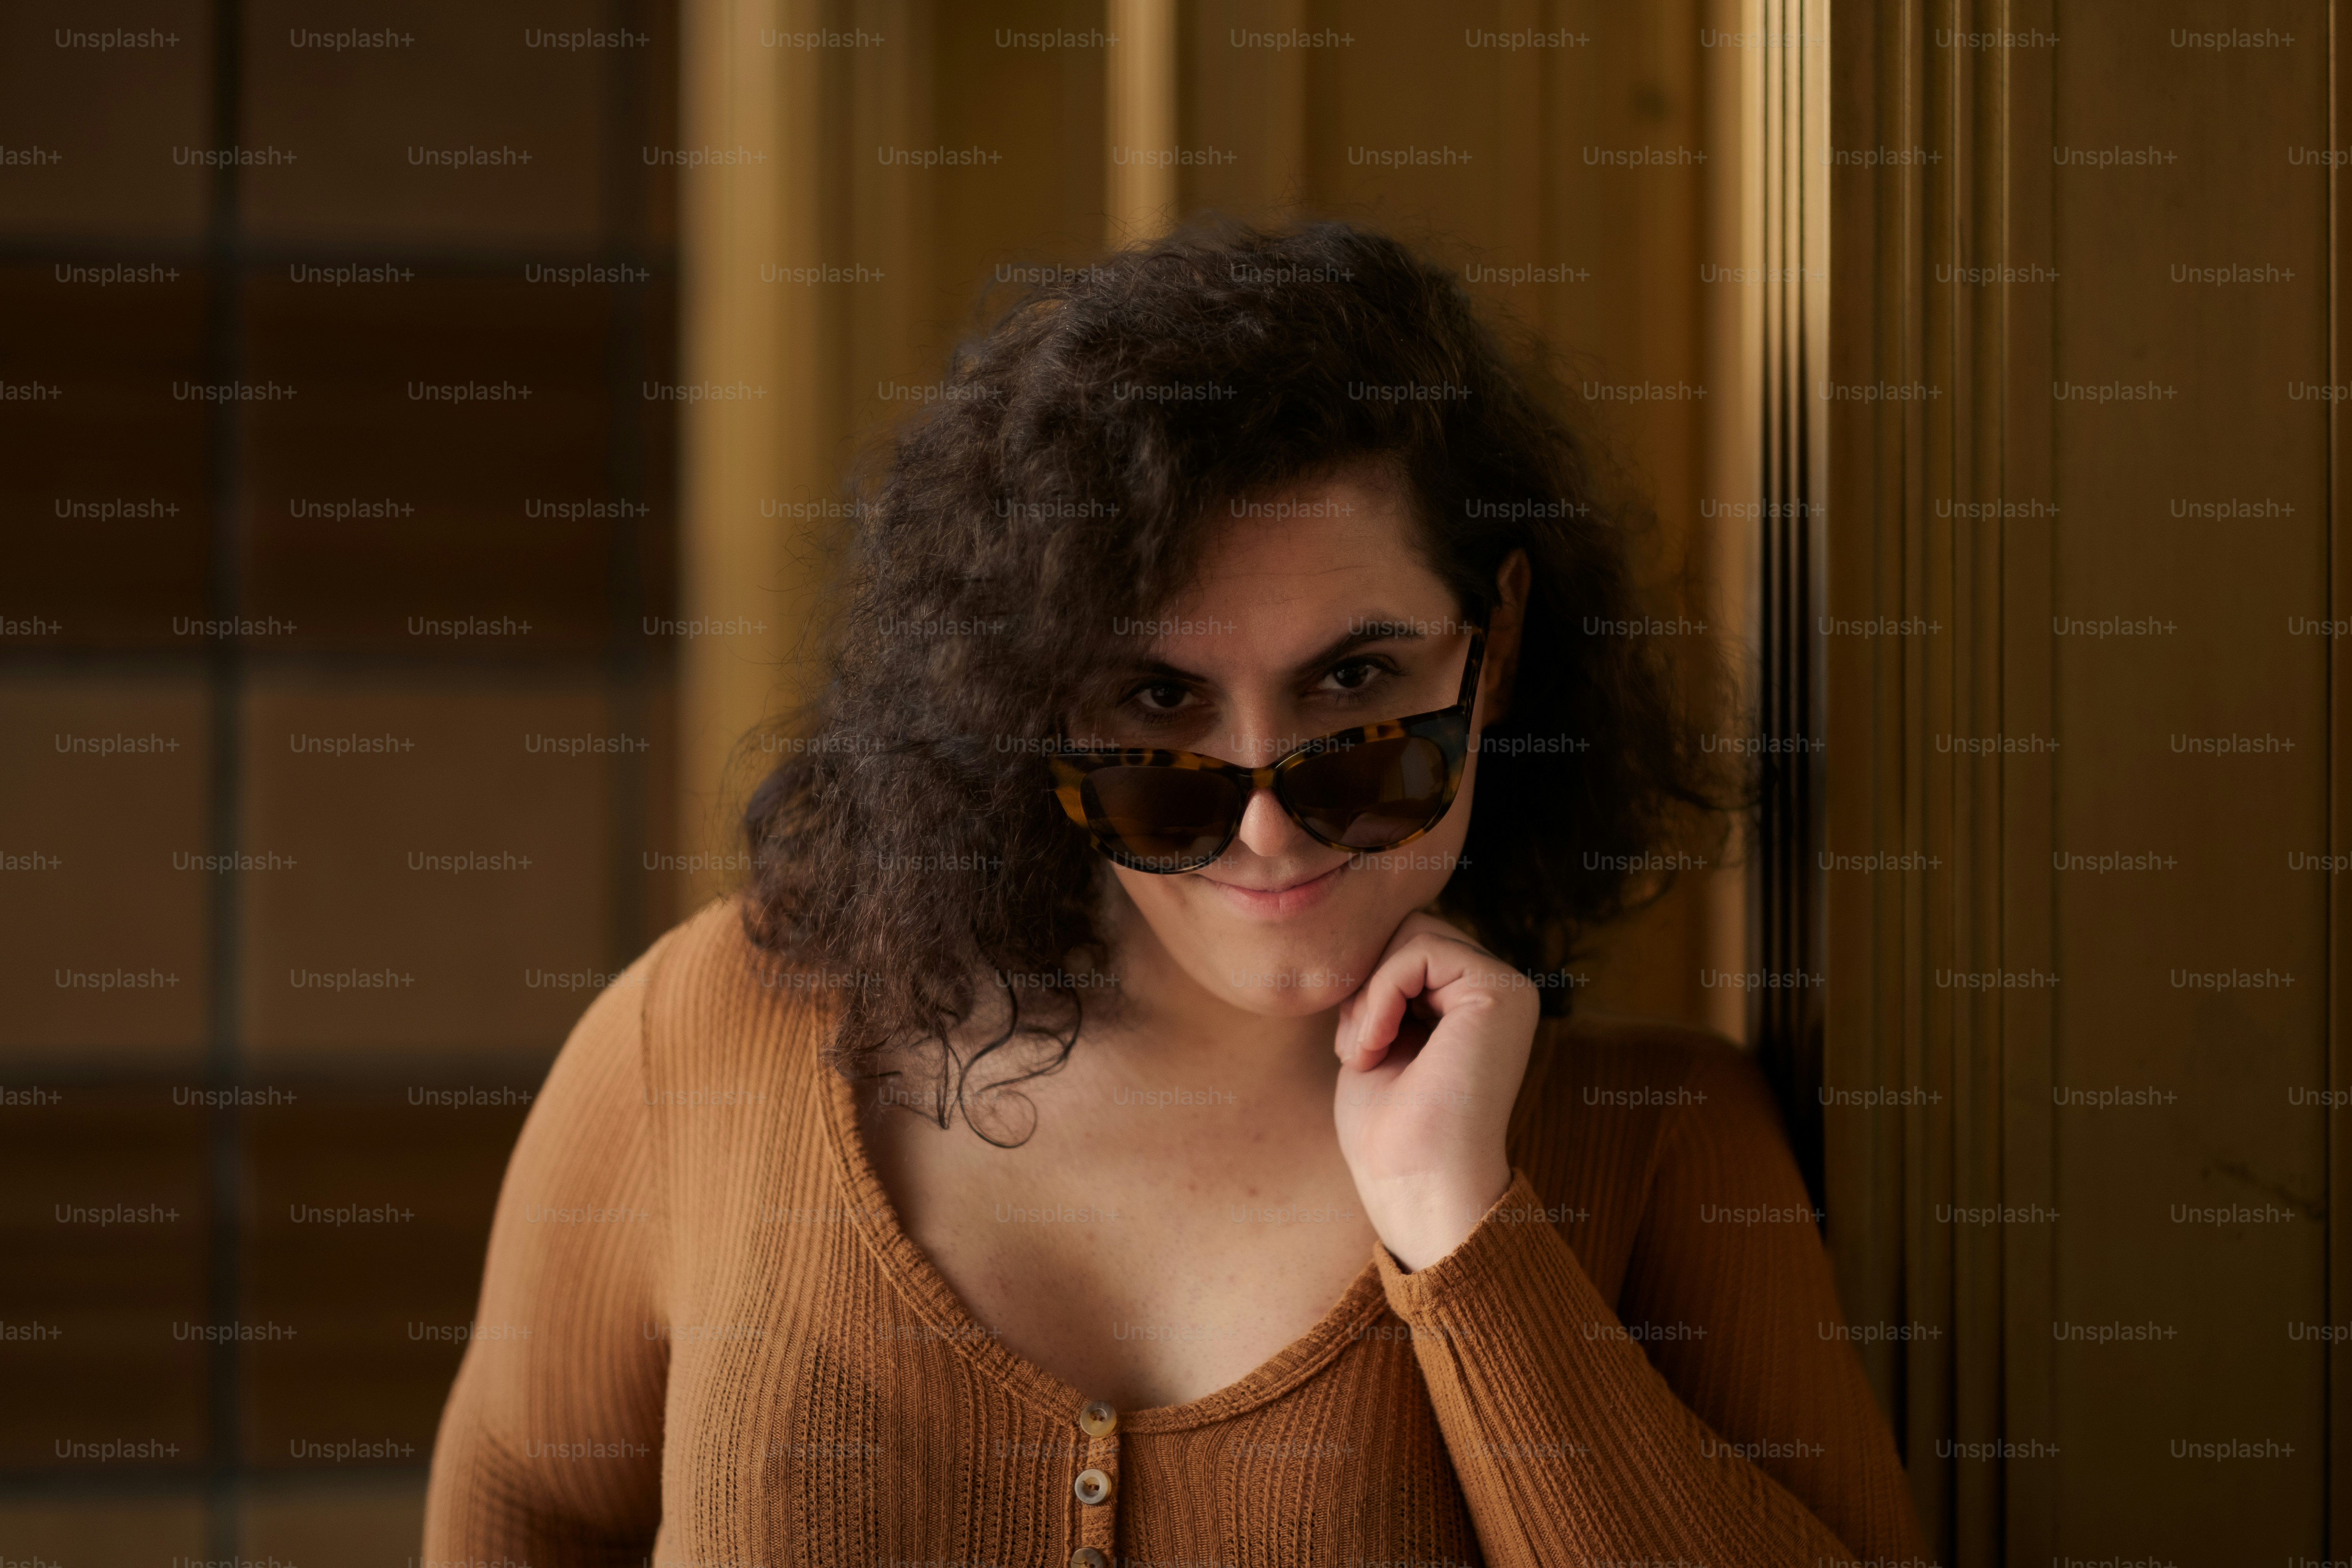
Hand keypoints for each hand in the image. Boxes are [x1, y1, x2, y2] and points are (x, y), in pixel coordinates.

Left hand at [1332, 911, 1539, 1269]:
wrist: (1416, 1185)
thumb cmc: (1390, 1131)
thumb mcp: (1379, 1038)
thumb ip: (1386, 987)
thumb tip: (1366, 937)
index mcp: (1476, 1003)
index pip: (1407, 948)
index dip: (1367, 987)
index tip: (1357, 1049)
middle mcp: (1500, 990)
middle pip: (1410, 931)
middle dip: (1367, 985)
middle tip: (1358, 1049)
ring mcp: (1508, 988)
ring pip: (1412, 934)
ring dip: (1370, 994)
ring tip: (1367, 1051)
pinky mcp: (1501, 992)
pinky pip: (1419, 949)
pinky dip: (1381, 994)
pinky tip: (1379, 1047)